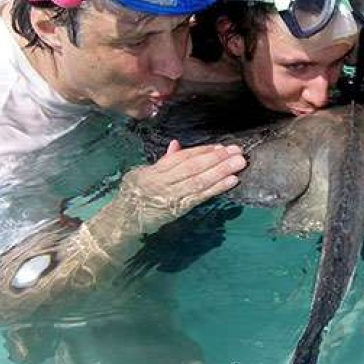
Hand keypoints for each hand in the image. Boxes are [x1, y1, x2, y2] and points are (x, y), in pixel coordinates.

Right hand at [117, 140, 246, 234]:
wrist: (124, 219)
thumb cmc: (135, 193)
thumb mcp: (143, 173)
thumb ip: (163, 160)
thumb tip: (176, 144)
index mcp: (155, 170)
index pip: (182, 158)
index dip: (202, 151)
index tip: (220, 146)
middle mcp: (163, 182)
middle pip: (193, 168)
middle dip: (216, 158)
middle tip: (237, 151)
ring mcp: (171, 196)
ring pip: (199, 182)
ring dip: (221, 171)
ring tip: (239, 163)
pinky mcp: (179, 209)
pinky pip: (200, 197)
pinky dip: (217, 188)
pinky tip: (232, 181)